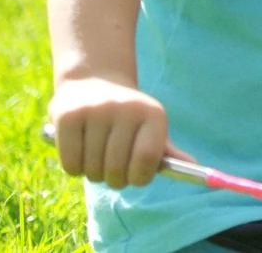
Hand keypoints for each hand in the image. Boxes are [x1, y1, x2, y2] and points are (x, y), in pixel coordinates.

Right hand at [48, 78, 184, 189]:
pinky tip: (80, 153)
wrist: (94, 81)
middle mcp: (126, 109)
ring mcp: (95, 111)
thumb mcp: (151, 128)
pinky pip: (71, 164)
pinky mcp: (68, 117)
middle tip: (114, 172)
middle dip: (115, 180)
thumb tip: (194, 168)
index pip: (148, 158)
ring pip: (92, 170)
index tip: (136, 177)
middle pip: (117, 169)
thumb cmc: (128, 117)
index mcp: (153, 113)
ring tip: (97, 158)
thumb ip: (167, 151)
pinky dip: (75, 168)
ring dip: (94, 174)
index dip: (140, 176)